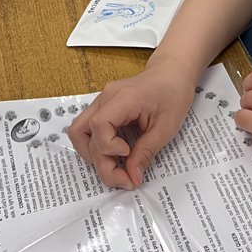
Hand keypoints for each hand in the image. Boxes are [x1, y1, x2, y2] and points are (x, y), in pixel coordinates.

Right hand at [68, 65, 195, 188]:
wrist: (172, 73)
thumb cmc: (173, 93)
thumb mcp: (166, 127)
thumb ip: (146, 152)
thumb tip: (132, 176)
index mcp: (123, 97)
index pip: (99, 124)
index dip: (108, 147)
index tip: (128, 154)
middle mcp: (106, 97)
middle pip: (83, 132)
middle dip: (100, 162)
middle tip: (124, 177)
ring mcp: (102, 101)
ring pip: (79, 131)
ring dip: (92, 154)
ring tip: (116, 167)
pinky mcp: (104, 107)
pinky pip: (89, 129)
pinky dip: (97, 146)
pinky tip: (115, 154)